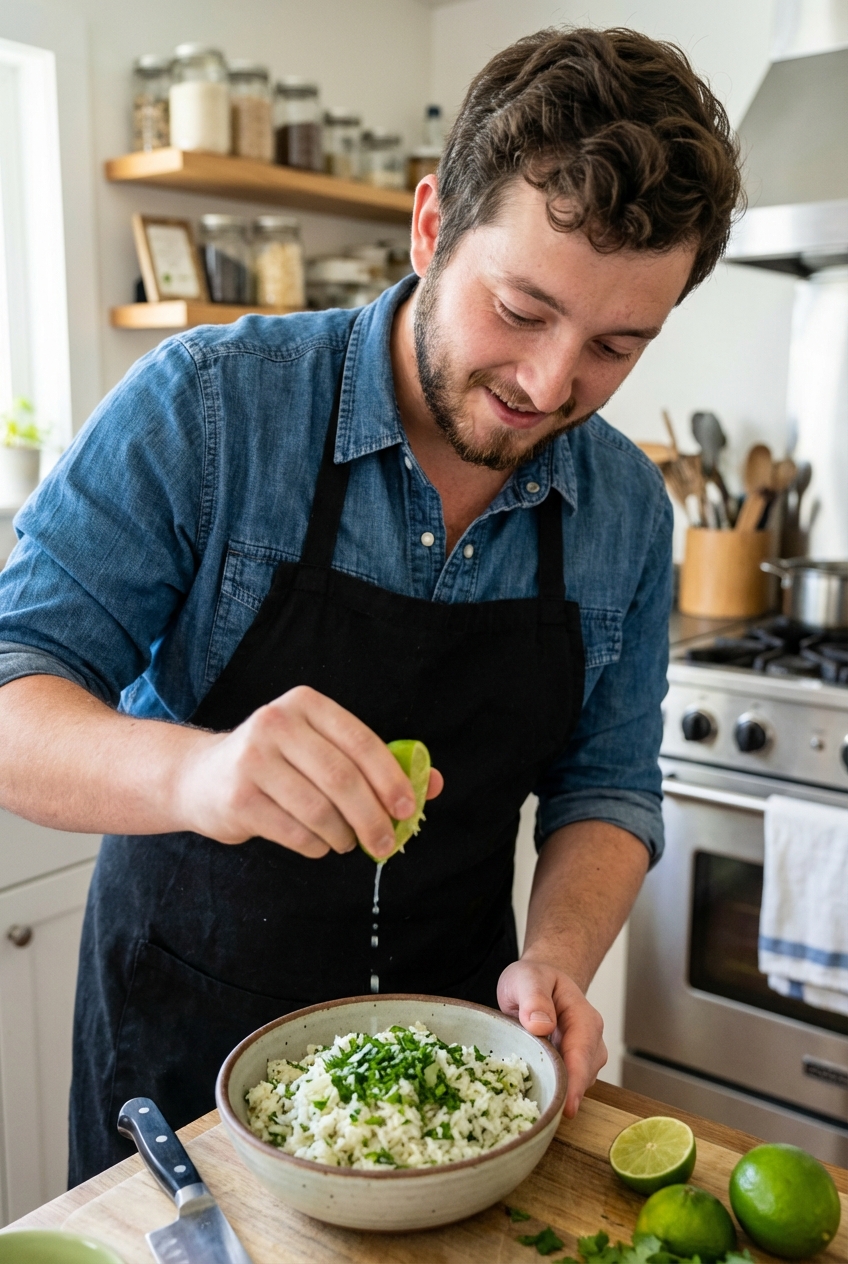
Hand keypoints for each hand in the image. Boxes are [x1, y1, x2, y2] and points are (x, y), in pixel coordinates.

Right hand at [175, 685, 442, 859]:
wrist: (201, 777)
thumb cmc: (277, 763)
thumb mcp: (321, 749)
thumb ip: (375, 763)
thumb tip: (432, 784)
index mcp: (305, 704)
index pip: (361, 741)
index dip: (390, 778)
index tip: (408, 809)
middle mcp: (276, 723)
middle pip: (342, 778)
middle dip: (372, 817)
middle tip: (386, 843)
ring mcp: (253, 760)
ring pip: (320, 810)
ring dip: (343, 835)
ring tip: (346, 841)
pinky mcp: (239, 797)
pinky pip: (295, 832)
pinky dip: (316, 845)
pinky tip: (318, 843)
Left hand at [497, 958, 606, 1117]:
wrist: (541, 982)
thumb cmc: (535, 980)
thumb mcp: (527, 978)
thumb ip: (534, 997)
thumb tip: (541, 1025)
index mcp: (584, 1018)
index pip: (582, 1054)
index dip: (575, 1081)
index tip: (567, 1107)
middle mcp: (591, 1041)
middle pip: (583, 1076)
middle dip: (564, 1094)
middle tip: (539, 1112)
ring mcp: (585, 1057)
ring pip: (576, 1085)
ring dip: (556, 1092)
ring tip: (529, 1097)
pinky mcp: (573, 1068)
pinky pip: (566, 1086)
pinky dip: (552, 1091)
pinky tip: (533, 1092)